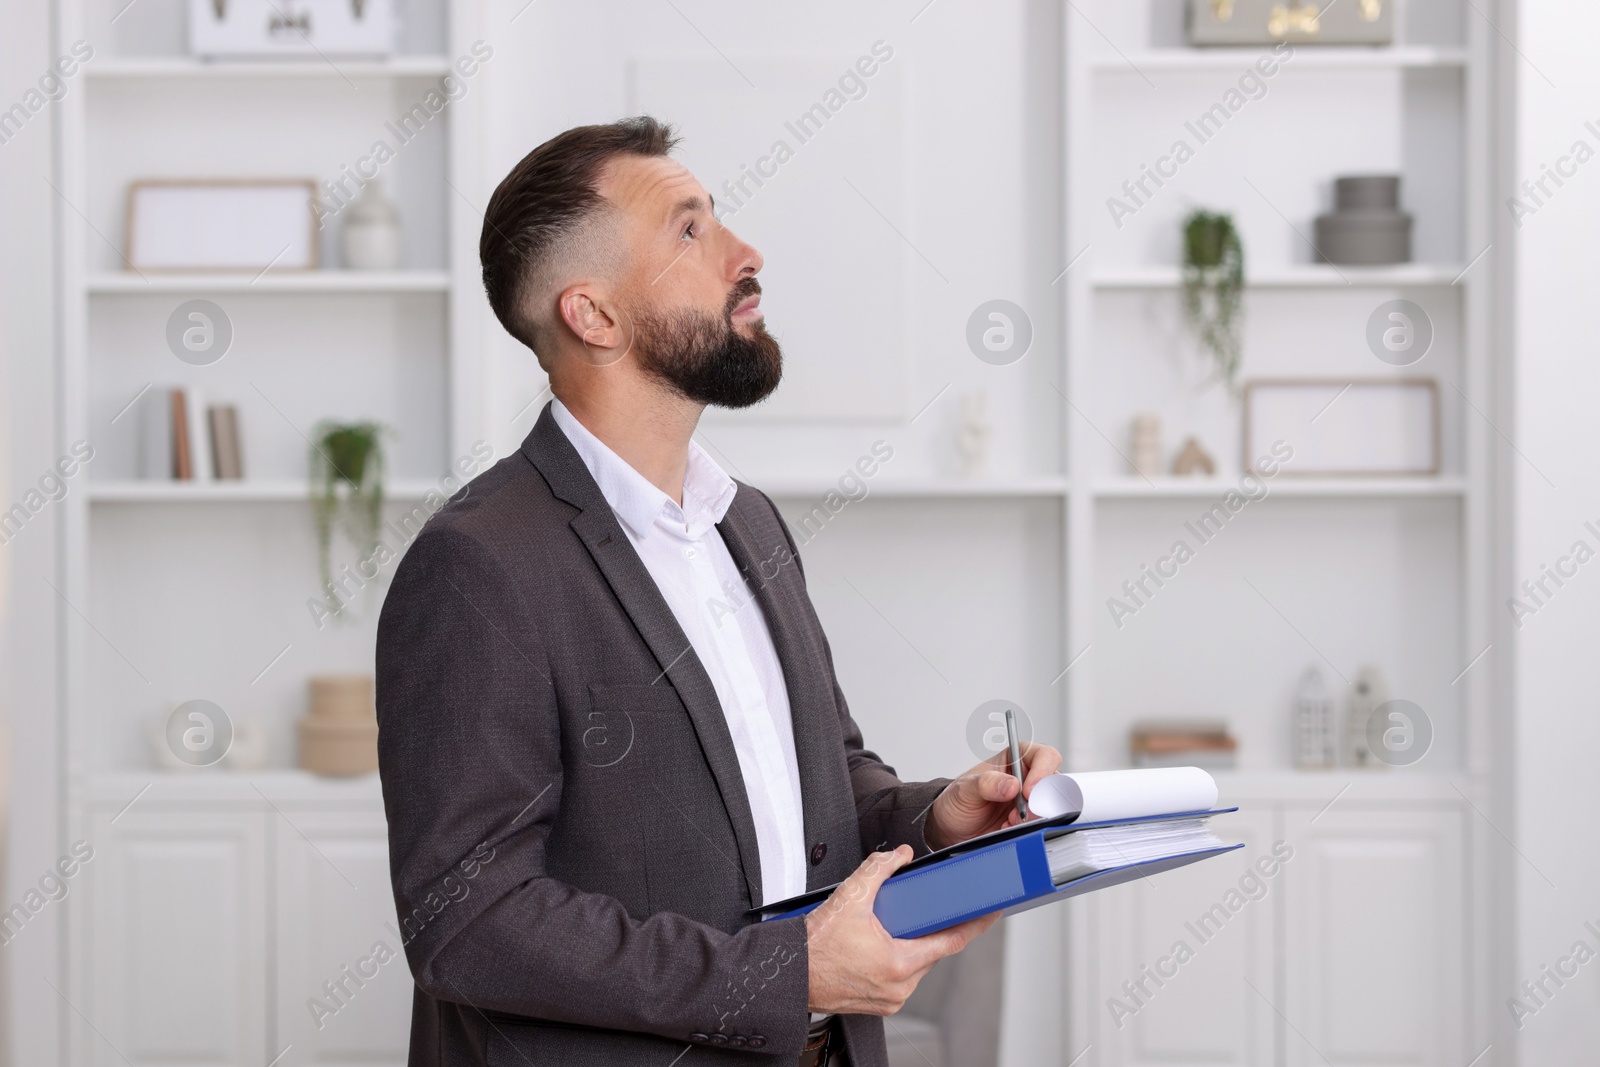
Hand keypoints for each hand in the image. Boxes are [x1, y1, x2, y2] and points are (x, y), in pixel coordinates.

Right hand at [805, 846, 999, 1014]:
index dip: (976, 923)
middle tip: (933, 907)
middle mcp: (899, 987)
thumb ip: (879, 869)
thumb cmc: (815, 946)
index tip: (992, 911)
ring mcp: (890, 999)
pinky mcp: (879, 1004)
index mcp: (899, 964)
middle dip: (934, 928)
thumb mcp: (850, 897)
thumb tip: (901, 855)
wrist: (789, 974)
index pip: (951, 941)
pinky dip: (900, 959)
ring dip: (915, 944)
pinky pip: (902, 978)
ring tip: (900, 924)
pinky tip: (887, 943)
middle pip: (933, 952)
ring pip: (917, 965)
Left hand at [924, 741, 1062, 850]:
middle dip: (1038, 802)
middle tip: (1018, 813)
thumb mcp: (964, 789)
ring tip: (1008, 822)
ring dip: (1032, 819)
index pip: (1045, 756)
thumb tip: (1011, 785)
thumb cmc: (957, 801)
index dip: (1042, 772)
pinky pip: (1041, 826)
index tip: (1027, 791)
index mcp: (1015, 759)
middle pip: (1054, 785)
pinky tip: (1007, 830)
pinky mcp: (1029, 822)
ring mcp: (1031, 802)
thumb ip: (985, 783)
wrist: (951, 829)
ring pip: (1050, 808)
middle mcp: (1028, 779)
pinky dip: (1027, 831)